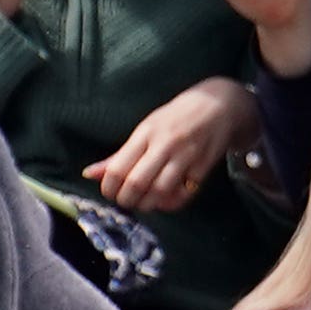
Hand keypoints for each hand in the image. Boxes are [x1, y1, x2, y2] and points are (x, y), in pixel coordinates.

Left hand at [89, 75, 258, 210]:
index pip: (117, 169)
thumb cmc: (176, 118)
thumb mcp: (146, 128)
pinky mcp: (202, 168)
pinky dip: (169, 204)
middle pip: (136, 184)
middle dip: (126, 200)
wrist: (220, 104)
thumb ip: (119, 155)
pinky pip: (182, 196)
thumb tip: (89, 174)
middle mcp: (165, 144)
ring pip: (159, 193)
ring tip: (143, 201)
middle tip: (126, 200)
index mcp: (146, 133)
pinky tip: (164, 200)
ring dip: (147, 204)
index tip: (110, 192)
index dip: (108, 188)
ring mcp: (186, 156)